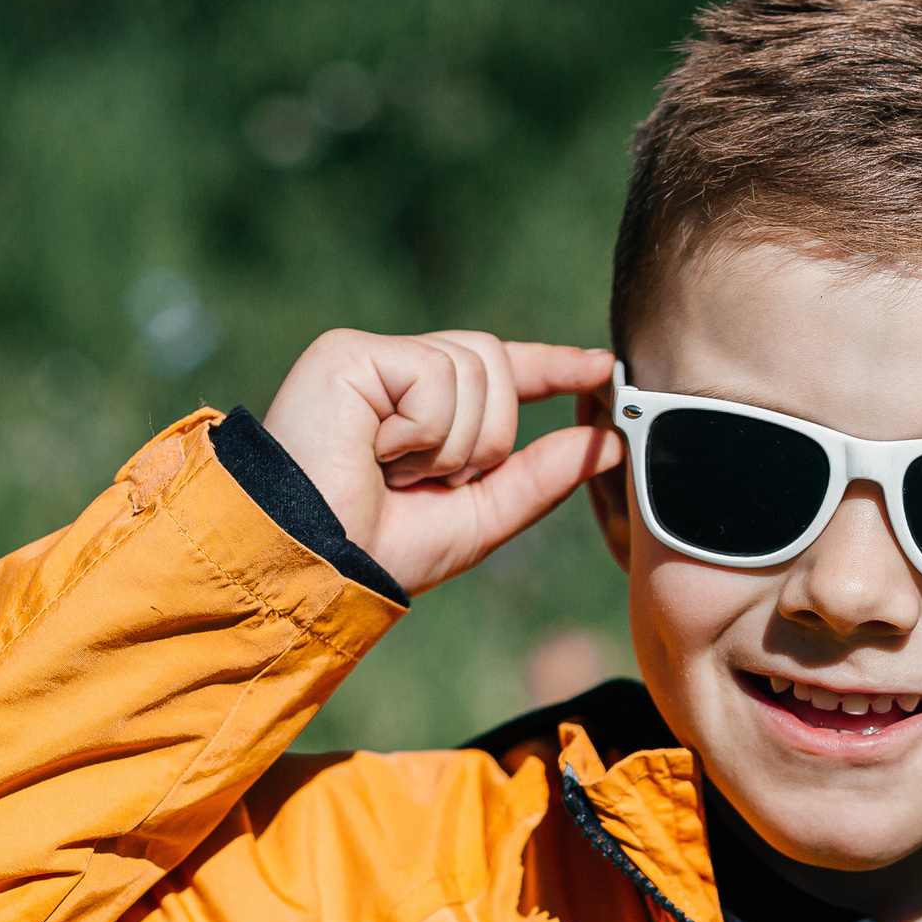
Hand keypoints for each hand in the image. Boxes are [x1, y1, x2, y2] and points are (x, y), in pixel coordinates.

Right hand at [261, 328, 623, 594]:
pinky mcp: (349, 354)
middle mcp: (396, 371)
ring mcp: (371, 357)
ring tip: (394, 471)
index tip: (600, 366)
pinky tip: (377, 452)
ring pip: (474, 368)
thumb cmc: (380, 550)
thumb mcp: (481, 517)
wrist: (313, 568)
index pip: (500, 370)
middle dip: (485, 439)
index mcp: (424, 407)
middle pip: (497, 364)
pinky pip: (435, 375)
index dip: (551, 366)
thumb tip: (608, 440)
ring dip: (450, 443)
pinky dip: (423, 430)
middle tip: (426, 480)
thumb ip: (542, 475)